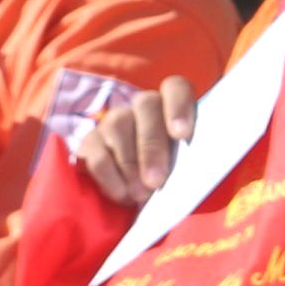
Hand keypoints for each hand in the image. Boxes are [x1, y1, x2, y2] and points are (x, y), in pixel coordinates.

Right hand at [76, 77, 198, 208]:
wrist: (143, 197)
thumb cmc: (176, 179)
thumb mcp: (189, 169)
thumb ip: (192, 163)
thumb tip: (192, 172)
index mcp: (176, 107)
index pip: (176, 88)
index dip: (178, 106)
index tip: (182, 135)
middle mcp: (145, 107)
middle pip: (146, 105)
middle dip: (151, 146)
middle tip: (156, 181)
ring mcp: (116, 120)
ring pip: (118, 125)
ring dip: (129, 163)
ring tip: (140, 194)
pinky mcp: (91, 142)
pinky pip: (96, 153)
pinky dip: (110, 177)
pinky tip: (122, 195)